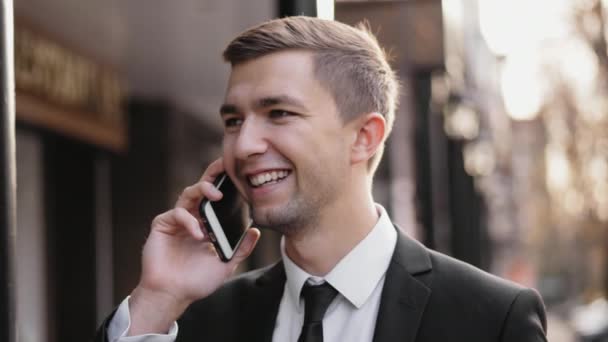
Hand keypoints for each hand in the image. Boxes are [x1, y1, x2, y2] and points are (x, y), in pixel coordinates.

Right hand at [128, 158, 260, 334]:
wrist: (173, 295)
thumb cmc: (197, 281)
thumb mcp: (226, 264)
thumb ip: (241, 248)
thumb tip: (256, 231)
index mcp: (206, 224)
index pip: (216, 199)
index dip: (224, 185)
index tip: (238, 173)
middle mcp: (192, 218)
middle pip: (201, 189)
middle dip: (213, 176)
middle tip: (225, 168)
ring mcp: (176, 221)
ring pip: (188, 194)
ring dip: (202, 190)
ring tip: (216, 196)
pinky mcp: (162, 225)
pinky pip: (177, 213)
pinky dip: (189, 220)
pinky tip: (198, 233)